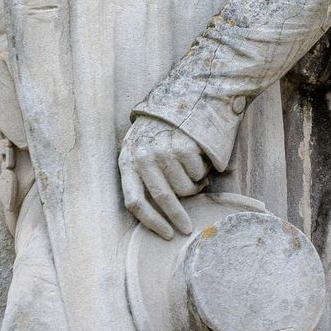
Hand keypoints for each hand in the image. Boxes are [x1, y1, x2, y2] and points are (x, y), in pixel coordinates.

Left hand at [118, 116, 208, 239]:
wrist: (182, 96)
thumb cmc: (161, 132)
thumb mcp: (143, 151)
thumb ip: (146, 177)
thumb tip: (164, 215)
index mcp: (127, 161)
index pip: (134, 201)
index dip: (151, 222)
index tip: (166, 234)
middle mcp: (142, 155)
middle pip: (162, 197)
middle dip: (177, 217)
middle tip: (187, 228)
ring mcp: (162, 148)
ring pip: (184, 187)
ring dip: (193, 187)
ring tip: (194, 175)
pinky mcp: (183, 143)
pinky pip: (197, 173)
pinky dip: (202, 172)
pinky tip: (199, 159)